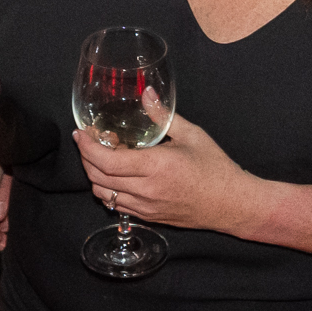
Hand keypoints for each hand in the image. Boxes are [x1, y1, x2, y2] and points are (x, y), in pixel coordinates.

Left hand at [76, 111, 266, 235]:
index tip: (81, 133)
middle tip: (87, 141)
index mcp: (156, 167)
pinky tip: (114, 175)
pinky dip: (108, 190)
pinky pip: (117, 205)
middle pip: (98, 178)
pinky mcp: (148, 217)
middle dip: (86, 158)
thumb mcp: (192, 135)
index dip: (87, 147)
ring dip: (94, 175)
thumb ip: (163, 115)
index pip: (107, 161)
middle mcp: (146, 190)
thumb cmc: (215, 168)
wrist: (231, 204)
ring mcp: (145, 207)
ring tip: (100, 157)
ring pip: (103, 195)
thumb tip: (147, 93)